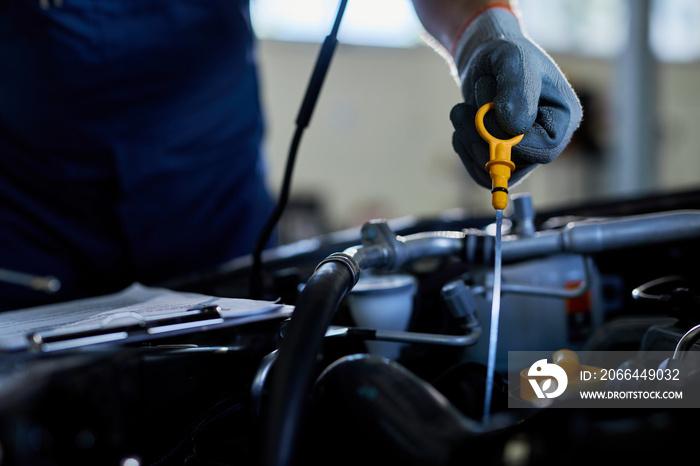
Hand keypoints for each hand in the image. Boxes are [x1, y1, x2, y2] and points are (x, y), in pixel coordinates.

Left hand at [450, 7, 581, 188]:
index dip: (513, 140)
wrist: (486, 59)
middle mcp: (547, 140)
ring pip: (493, 170)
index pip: (545, 150)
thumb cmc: (505, 54)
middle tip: (464, 107)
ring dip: (468, 140)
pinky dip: (463, 147)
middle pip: (516, 163)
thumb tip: (514, 128)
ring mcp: (523, 153)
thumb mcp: (512, 59)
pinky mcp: (501, 158)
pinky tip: (461, 123)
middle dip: (483, 136)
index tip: (490, 109)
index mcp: (564, 118)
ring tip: (461, 109)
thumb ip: (517, 89)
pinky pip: (479, 172)